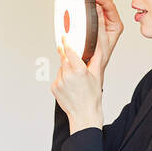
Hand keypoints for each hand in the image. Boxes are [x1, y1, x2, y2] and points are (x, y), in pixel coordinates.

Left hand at [52, 0, 121, 132]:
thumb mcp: (97, 75)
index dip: (66, 42)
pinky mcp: (54, 87)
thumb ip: (95, 57)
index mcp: (78, 70)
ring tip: (76, 80)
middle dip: (68, 57)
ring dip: (67, 70)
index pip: (69, 51)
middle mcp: (66, 75)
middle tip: (75, 62)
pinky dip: (63, 78)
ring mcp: (59, 82)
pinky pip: (57, 77)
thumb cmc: (92, 96)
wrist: (84, 114)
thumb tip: (95, 43)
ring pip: (61, 68)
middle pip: (64, 59)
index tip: (64, 36)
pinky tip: (70, 86)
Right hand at [89, 0, 123, 82]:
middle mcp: (109, 23)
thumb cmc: (98, 60)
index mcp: (115, 26)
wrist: (90, 70)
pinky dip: (85, 9)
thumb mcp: (101, 41)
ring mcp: (100, 24)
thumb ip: (99, 24)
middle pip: (104, 4)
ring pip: (96, 8)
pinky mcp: (91, 26)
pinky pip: (89, 14)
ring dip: (91, 2)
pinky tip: (81, 7)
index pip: (110, 6)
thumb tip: (97, 9)